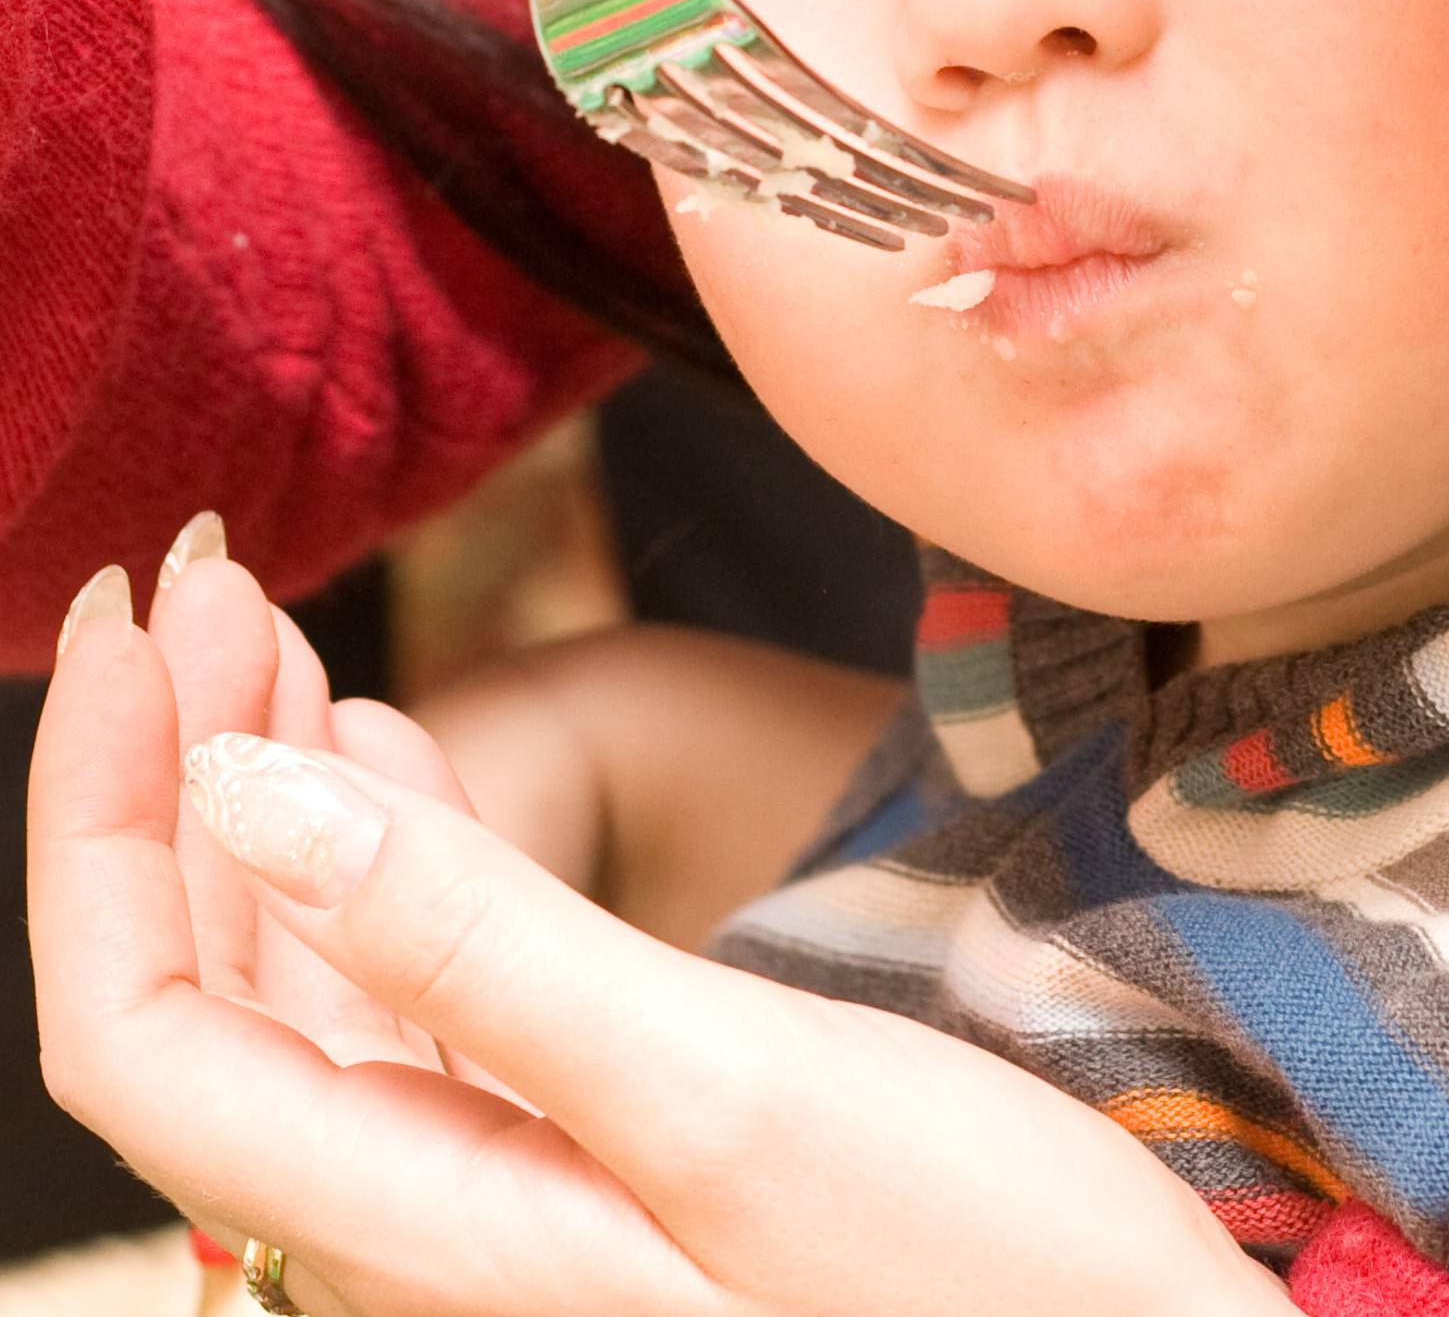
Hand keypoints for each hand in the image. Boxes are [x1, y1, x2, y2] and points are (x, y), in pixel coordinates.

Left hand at [32, 565, 1288, 1316]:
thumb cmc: (982, 1287)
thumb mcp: (726, 1096)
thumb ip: (471, 946)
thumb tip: (236, 788)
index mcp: (421, 1240)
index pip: (142, 1024)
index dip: (101, 814)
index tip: (147, 616)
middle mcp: (422, 1243)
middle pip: (205, 989)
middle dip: (174, 764)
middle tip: (203, 569)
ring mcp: (500, 1208)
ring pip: (300, 988)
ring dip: (263, 793)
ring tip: (263, 627)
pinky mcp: (579, 1169)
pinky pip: (406, 1003)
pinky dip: (374, 856)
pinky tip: (380, 762)